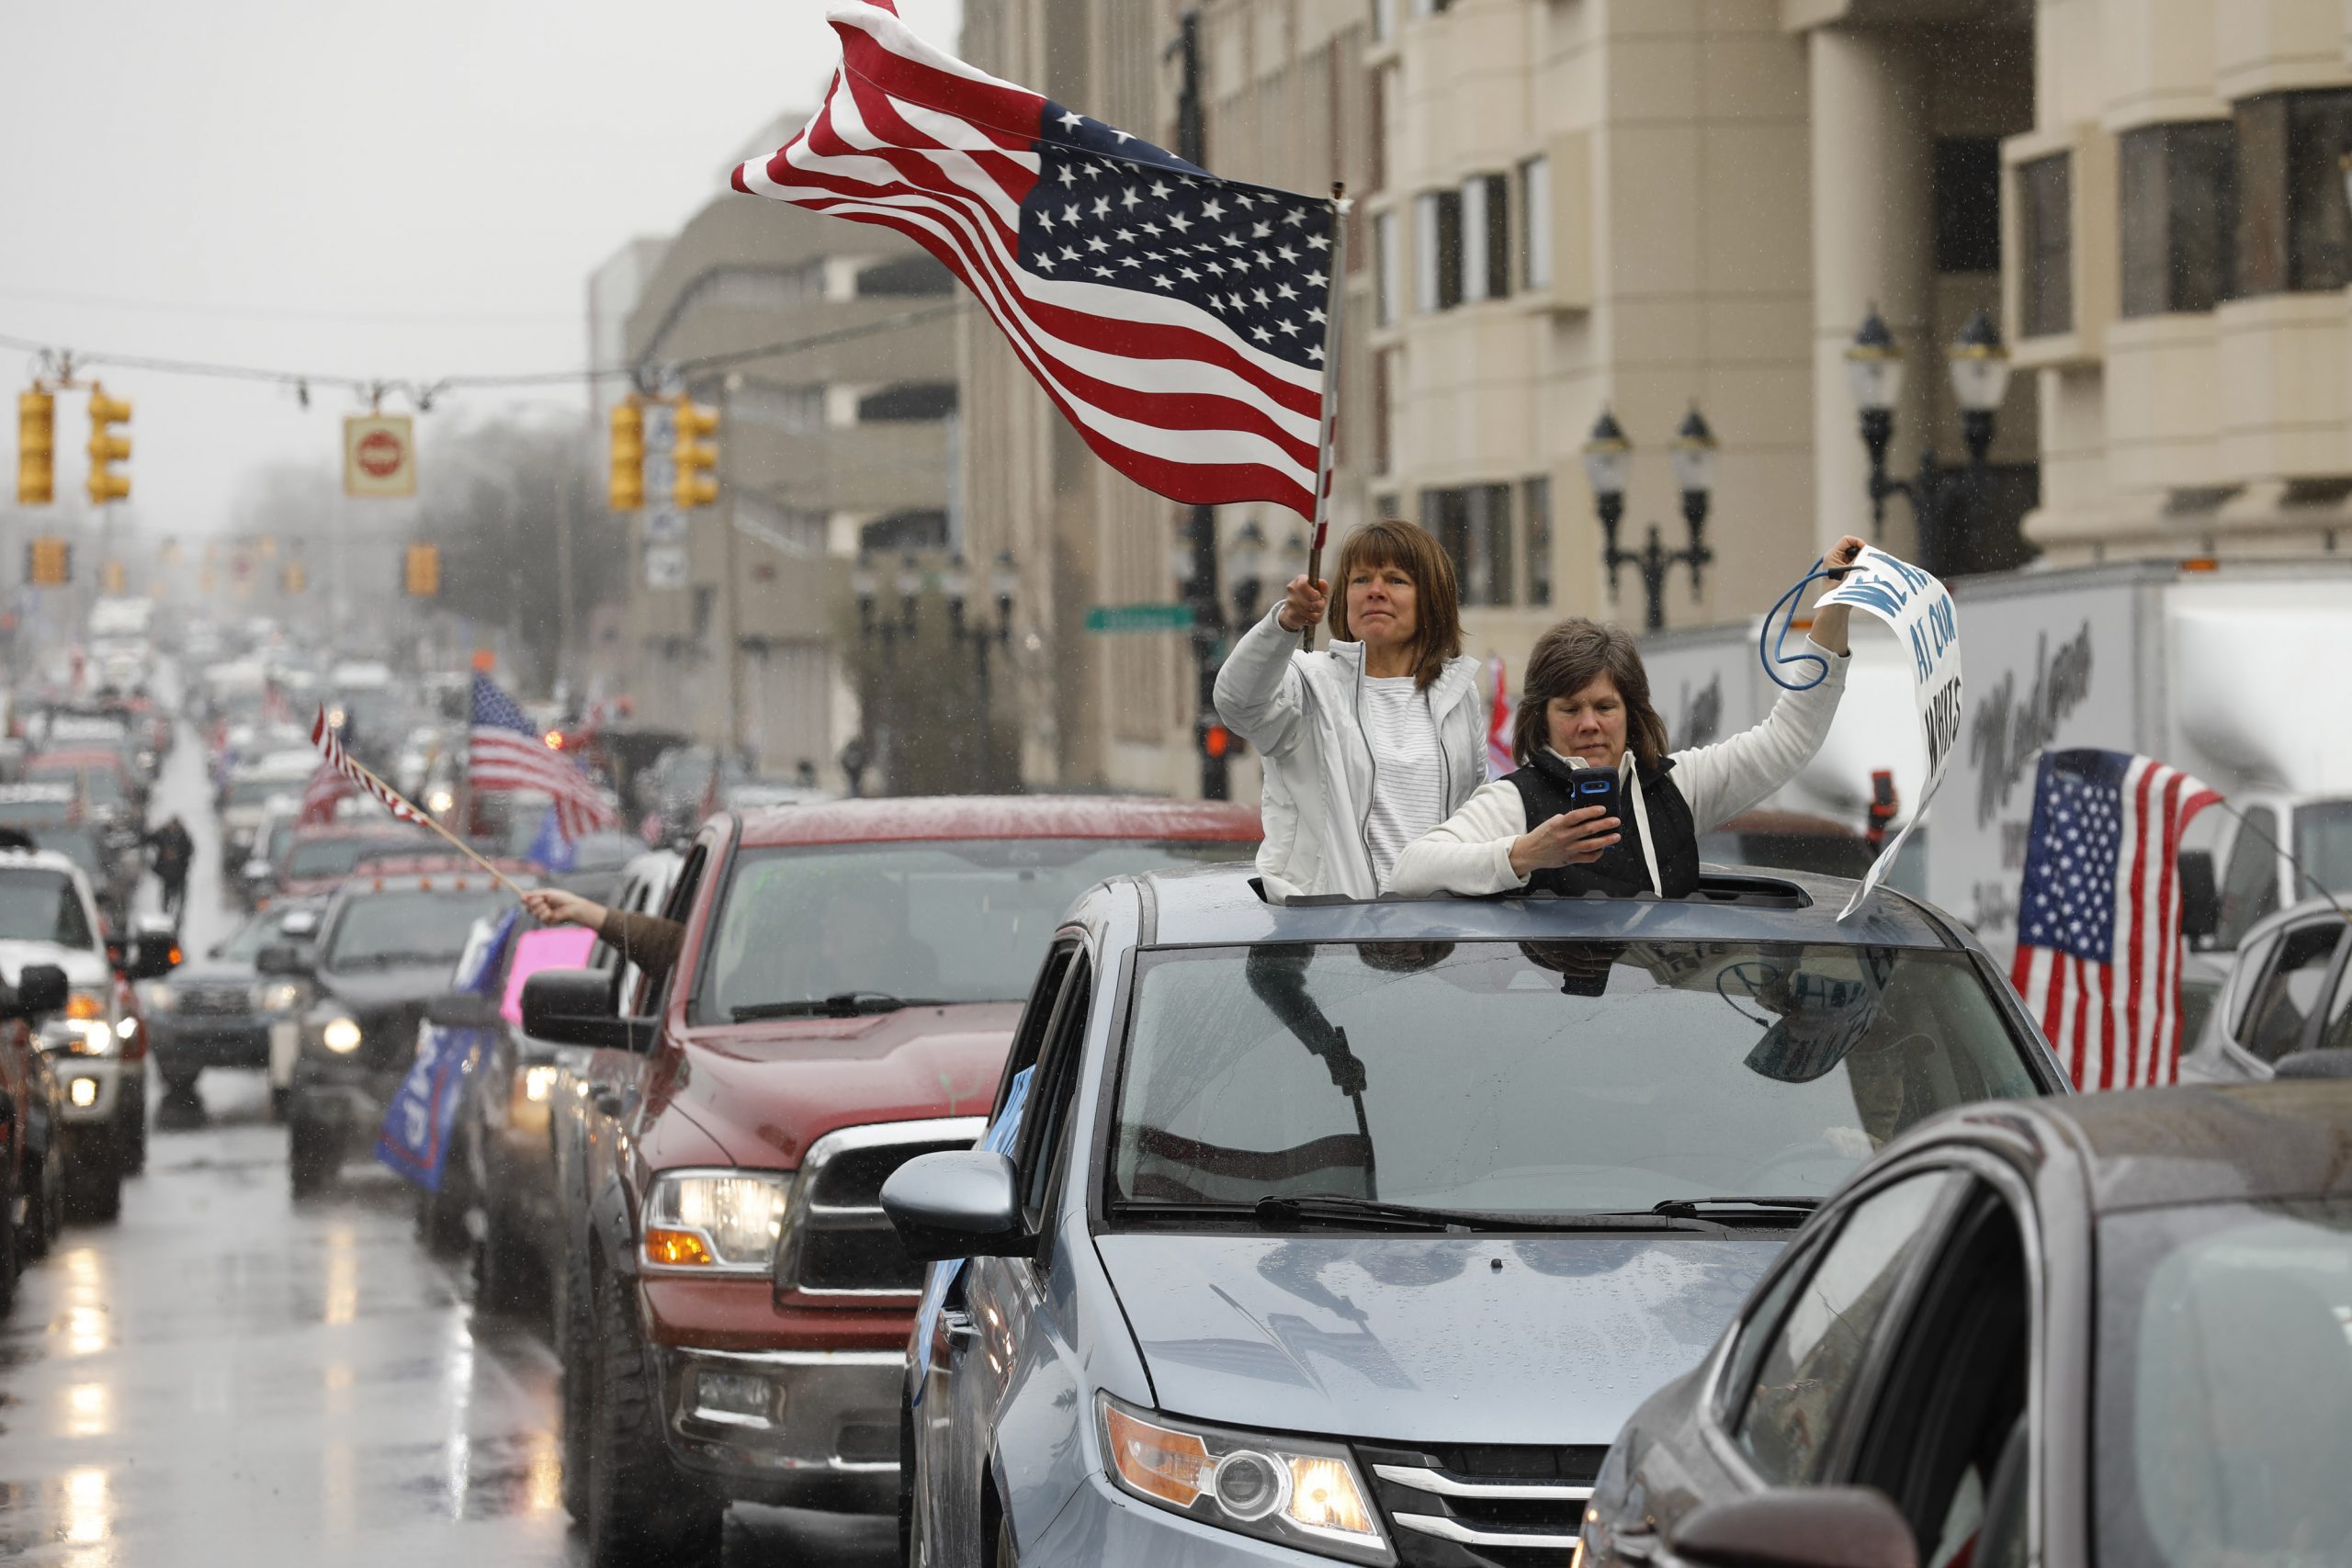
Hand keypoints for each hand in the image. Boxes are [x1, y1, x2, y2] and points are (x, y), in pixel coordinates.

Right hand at [522, 888, 605, 929]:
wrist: (572, 906)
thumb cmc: (562, 898)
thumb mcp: (548, 893)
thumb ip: (535, 894)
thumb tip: (523, 895)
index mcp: (541, 900)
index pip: (529, 900)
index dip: (525, 899)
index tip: (523, 897)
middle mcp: (541, 907)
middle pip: (528, 907)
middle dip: (533, 903)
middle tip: (541, 900)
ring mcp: (544, 915)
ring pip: (534, 913)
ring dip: (540, 907)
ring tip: (548, 905)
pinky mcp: (547, 921)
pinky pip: (541, 918)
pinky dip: (545, 913)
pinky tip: (552, 912)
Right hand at [1275, 575, 1328, 633]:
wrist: (1292, 610)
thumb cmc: (1308, 597)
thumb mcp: (1318, 589)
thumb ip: (1322, 587)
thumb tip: (1323, 583)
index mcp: (1298, 581)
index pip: (1303, 585)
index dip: (1314, 593)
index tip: (1318, 595)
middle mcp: (1292, 592)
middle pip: (1310, 603)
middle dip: (1320, 605)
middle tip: (1320, 603)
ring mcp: (1290, 605)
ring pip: (1312, 614)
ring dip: (1319, 613)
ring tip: (1317, 610)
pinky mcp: (1291, 616)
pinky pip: (1310, 621)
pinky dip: (1314, 620)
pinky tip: (1311, 616)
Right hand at [1508, 806, 1620, 879]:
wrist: (1529, 852)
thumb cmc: (1542, 835)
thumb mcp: (1552, 823)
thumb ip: (1567, 820)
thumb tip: (1586, 816)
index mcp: (1558, 824)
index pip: (1577, 815)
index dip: (1591, 811)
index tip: (1603, 809)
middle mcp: (1564, 836)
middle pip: (1588, 829)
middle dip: (1605, 824)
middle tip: (1616, 821)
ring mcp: (1568, 849)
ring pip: (1591, 844)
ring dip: (1606, 840)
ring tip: (1616, 836)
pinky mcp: (1570, 859)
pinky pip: (1588, 857)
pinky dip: (1597, 853)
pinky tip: (1602, 849)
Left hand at [1810, 535, 1869, 654]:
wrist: (1835, 609)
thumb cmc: (1839, 594)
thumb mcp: (1851, 575)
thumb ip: (1859, 562)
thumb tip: (1870, 553)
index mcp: (1832, 556)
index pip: (1847, 540)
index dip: (1858, 542)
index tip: (1867, 551)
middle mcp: (1835, 558)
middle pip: (1853, 547)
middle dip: (1863, 552)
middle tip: (1871, 561)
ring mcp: (1840, 564)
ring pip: (1856, 555)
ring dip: (1864, 560)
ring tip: (1869, 569)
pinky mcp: (1846, 571)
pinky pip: (1857, 563)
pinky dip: (1863, 566)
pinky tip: (1869, 573)